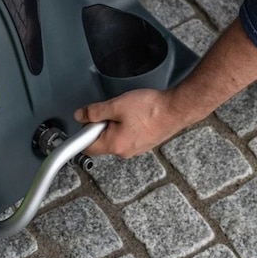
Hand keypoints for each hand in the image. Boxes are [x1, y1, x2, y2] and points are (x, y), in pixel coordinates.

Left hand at [74, 88, 188, 158]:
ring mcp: (135, 149)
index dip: (82, 133)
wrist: (176, 109)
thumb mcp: (116, 105)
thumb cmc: (150, 108)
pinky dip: (126, 125)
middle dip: (100, 125)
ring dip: (114, 124)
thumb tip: (80, 116)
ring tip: (126, 111)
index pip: (87, 147)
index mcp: (115, 145)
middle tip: (111, 110)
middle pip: (101, 142)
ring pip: (114, 138)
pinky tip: (135, 115)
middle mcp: (124, 152)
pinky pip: (126, 136)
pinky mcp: (143, 143)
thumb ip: (95, 112)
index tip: (84, 120)